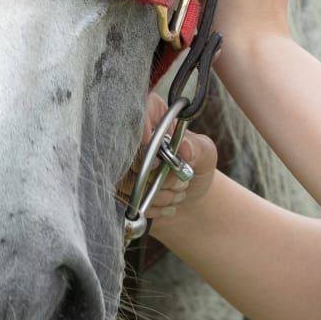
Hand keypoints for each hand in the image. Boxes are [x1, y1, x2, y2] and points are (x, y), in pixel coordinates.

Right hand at [123, 95, 217, 229]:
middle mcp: (129, 135)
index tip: (158, 160)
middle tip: (182, 181)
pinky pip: (125, 200)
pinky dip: (150, 206)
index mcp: (152, 115)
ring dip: (157, 193)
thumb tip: (184, 147)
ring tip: (179, 192)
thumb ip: (199, 148)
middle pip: (127, 152)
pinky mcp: (115, 186)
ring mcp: (118, 161)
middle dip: (158, 174)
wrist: (190, 199)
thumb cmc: (197, 168)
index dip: (142, 134)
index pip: (135, 113)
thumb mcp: (205, 155)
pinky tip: (168, 204)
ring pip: (124, 179)